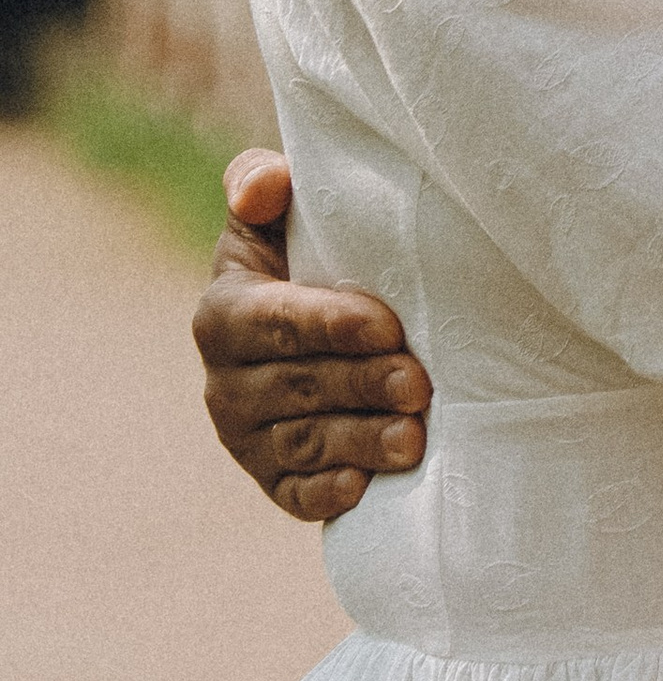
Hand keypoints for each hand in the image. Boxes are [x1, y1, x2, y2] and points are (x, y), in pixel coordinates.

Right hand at [193, 149, 431, 520]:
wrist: (326, 323)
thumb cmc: (310, 254)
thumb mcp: (284, 214)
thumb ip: (264, 184)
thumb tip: (263, 186)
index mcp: (224, 314)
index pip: (275, 321)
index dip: (329, 324)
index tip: (387, 326)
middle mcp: (225, 383)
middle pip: (297, 387)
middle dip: (359, 385)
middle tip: (418, 383)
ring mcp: (247, 439)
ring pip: (303, 445)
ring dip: (359, 442)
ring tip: (414, 438)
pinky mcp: (274, 481)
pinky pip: (296, 496)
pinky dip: (329, 494)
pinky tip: (365, 487)